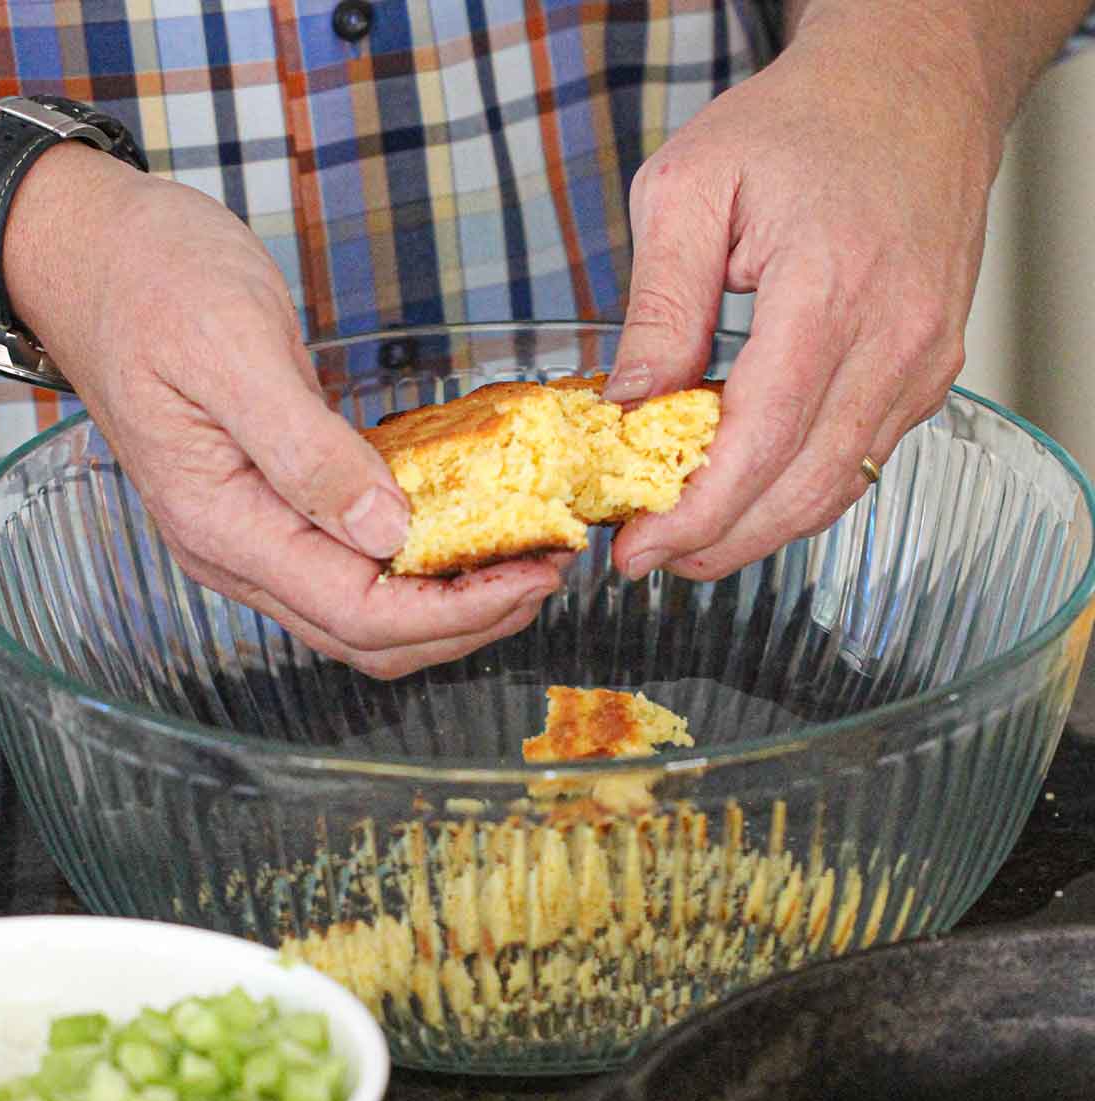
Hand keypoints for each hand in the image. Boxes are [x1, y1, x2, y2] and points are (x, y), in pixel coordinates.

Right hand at [3, 150, 565, 677]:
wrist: (87, 254)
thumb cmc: (149, 282)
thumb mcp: (233, 349)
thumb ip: (307, 450)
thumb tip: (388, 535)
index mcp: (224, 527)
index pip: (358, 612)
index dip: (455, 610)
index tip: (532, 574)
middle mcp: (237, 553)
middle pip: (367, 635)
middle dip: (465, 619)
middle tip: (546, 571)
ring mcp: (252, 538)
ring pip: (363, 614)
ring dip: (447, 602)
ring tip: (522, 559)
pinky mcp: (270, 510)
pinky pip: (352, 569)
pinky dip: (418, 567)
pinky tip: (467, 532)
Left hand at [604, 8, 998, 581]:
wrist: (911, 84)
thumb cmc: (800, 122)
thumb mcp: (689, 190)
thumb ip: (658, 308)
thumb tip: (628, 409)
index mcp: (829, 291)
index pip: (760, 444)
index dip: (695, 514)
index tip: (637, 549)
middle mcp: (895, 338)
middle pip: (803, 488)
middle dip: (720, 543)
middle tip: (652, 558)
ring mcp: (923, 360)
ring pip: (838, 487)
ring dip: (758, 529)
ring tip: (688, 537)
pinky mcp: (929, 369)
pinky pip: (861, 457)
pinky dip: (798, 491)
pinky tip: (746, 493)